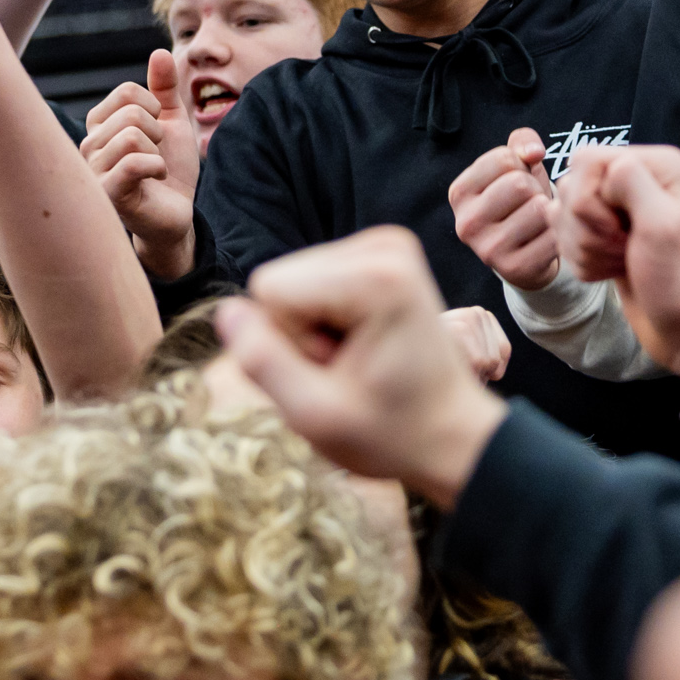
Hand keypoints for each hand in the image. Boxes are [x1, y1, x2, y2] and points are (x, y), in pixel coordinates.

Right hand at [84, 50, 199, 280]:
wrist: (176, 214)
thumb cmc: (169, 170)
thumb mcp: (172, 123)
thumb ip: (165, 88)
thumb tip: (160, 52)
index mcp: (98, 124)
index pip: (128, 92)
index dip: (156, 109)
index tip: (156, 133)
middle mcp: (86, 145)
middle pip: (133, 114)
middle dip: (159, 134)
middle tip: (156, 156)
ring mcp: (92, 171)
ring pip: (133, 136)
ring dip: (158, 153)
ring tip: (153, 170)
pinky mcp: (105, 194)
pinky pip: (134, 162)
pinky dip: (158, 167)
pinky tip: (155, 179)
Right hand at [216, 227, 511, 503]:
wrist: (451, 434)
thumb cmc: (391, 433)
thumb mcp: (316, 416)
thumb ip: (264, 363)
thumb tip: (227, 312)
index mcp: (377, 277)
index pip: (269, 288)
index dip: (288, 341)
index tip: (336, 369)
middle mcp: (386, 246)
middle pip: (281, 279)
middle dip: (300, 332)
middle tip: (347, 368)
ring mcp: (387, 245)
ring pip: (293, 281)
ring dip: (313, 329)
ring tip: (357, 360)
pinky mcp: (382, 254)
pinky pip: (313, 281)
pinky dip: (327, 320)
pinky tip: (363, 347)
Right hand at [448, 128, 563, 288]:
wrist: (528, 255)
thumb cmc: (520, 203)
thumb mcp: (516, 167)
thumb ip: (522, 144)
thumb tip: (534, 152)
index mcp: (459, 193)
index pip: (503, 158)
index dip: (521, 165)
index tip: (516, 180)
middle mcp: (466, 223)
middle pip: (519, 183)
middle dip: (534, 188)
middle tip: (530, 203)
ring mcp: (487, 249)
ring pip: (538, 209)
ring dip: (548, 211)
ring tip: (538, 221)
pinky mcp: (514, 268)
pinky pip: (553, 236)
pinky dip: (558, 233)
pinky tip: (546, 239)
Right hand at [556, 145, 679, 391]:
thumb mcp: (662, 224)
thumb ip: (631, 181)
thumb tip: (605, 165)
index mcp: (657, 165)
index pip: (585, 160)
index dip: (590, 201)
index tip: (622, 231)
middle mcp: (637, 179)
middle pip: (570, 187)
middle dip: (587, 228)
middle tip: (625, 250)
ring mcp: (619, 209)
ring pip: (564, 214)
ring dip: (585, 248)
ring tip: (621, 263)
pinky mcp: (606, 236)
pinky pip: (567, 238)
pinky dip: (584, 262)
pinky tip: (613, 273)